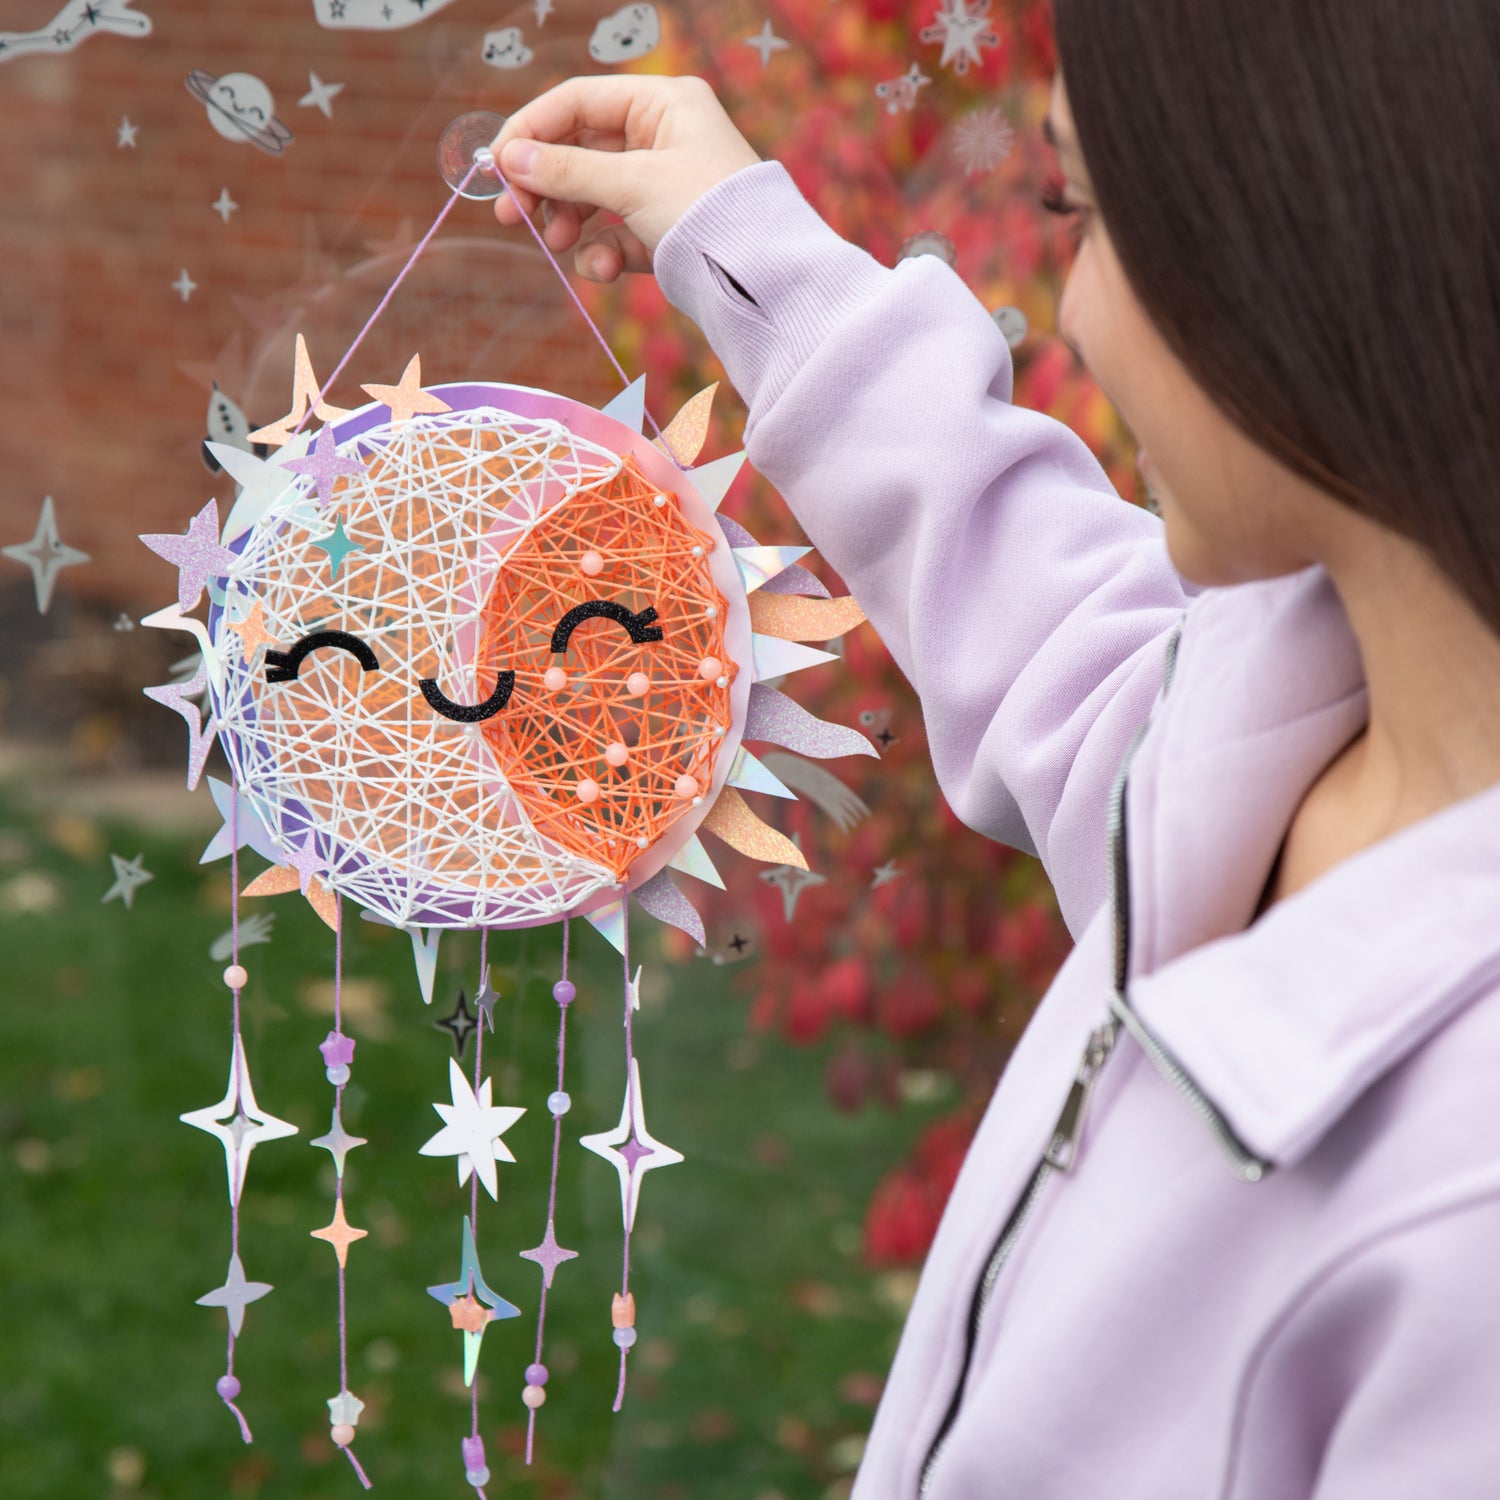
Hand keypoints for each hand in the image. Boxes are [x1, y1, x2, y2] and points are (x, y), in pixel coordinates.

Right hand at [489, 74, 761, 282]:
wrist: (762, 281)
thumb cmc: (709, 214)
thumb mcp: (632, 185)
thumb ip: (567, 171)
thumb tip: (508, 158)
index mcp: (663, 104)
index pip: (578, 101)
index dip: (532, 130)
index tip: (497, 165)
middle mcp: (663, 138)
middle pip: (580, 151)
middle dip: (546, 186)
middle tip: (511, 215)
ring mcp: (663, 186)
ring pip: (594, 196)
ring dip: (569, 222)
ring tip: (558, 244)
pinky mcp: (665, 231)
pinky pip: (617, 234)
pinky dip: (602, 253)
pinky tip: (600, 271)